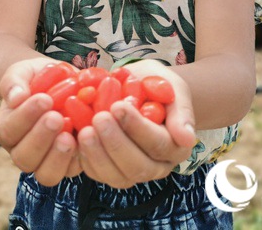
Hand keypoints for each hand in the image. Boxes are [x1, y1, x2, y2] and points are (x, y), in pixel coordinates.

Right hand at [0, 59, 81, 185]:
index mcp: (7, 129)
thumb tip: (16, 98)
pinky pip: (71, 170)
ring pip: (46, 173)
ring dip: (57, 156)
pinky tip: (87, 138)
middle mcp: (22, 150)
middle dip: (40, 138)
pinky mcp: (69, 164)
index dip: (26, 117)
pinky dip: (79, 157)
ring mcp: (45, 161)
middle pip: (24, 158)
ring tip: (69, 136)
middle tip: (57, 117)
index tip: (44, 99)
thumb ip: (14, 82)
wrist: (59, 84)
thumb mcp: (22, 72)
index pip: (9, 131)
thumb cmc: (36, 78)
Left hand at [76, 60, 195, 187]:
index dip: (137, 127)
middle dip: (115, 143)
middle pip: (137, 166)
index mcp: (175, 147)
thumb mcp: (172, 87)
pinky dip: (84, 157)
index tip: (118, 105)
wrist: (141, 89)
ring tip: (84, 130)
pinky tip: (75, 137)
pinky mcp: (109, 170)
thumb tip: (186, 138)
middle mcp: (156, 166)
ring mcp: (131, 171)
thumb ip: (181, 111)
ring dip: (98, 154)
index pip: (157, 144)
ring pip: (116, 176)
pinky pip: (97, 173)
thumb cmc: (157, 85)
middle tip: (98, 118)